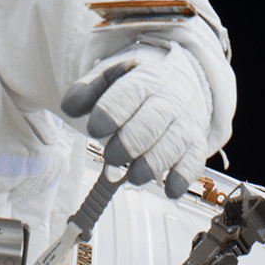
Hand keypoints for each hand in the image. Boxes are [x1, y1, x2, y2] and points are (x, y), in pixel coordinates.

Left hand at [60, 42, 211, 199]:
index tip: (94, 128)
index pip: (130, 93)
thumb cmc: (140, 80)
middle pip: (153, 121)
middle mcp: (169, 98)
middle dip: (130, 143)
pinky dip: (182, 177)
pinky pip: (194, 161)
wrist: (185, 76)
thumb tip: (69, 107)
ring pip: (174, 144)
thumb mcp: (111, 74)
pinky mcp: (195, 143)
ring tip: (132, 176)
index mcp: (145, 77)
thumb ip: (87, 89)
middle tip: (110, 156)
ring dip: (151, 164)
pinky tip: (168, 189)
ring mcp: (185, 121)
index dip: (111, 112)